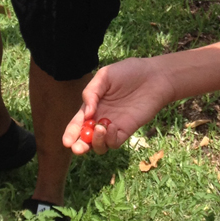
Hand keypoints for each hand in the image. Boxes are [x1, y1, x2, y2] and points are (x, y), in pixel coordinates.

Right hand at [62, 57, 177, 154]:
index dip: (70, 133)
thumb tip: (87, 113)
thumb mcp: (105, 76)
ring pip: (99, 145)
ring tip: (98, 128)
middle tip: (77, 148)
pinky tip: (111, 126)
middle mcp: (100, 119)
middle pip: (85, 139)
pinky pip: (114, 142)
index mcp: (92, 106)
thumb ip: (91, 92)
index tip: (66, 141)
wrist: (154, 76)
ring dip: (95, 142)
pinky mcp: (126, 130)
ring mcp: (113, 126)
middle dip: (78, 146)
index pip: (77, 123)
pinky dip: (109, 139)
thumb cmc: (129, 72)